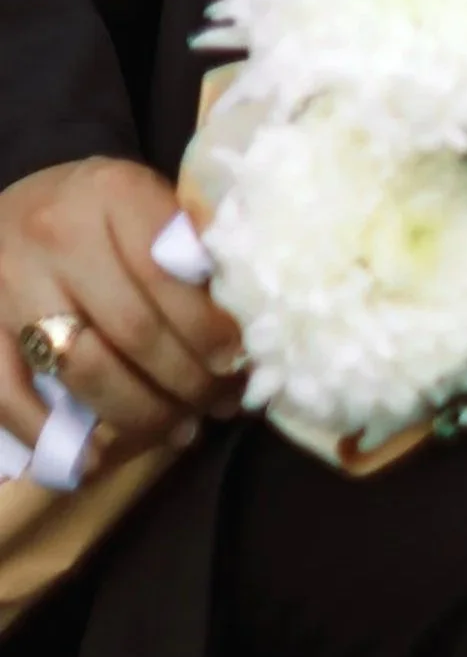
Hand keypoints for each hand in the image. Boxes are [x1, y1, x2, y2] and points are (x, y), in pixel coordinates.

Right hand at [0, 158, 243, 464]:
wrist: (10, 206)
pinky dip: (50, 437)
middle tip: (221, 404)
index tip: (239, 361)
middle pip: (134, 331)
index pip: (170, 275)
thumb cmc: (96, 210)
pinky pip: (9, 396)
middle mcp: (57, 235)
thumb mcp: (146, 199)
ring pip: (84, 370)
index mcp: (113, 193)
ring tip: (180, 431)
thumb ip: (189, 244)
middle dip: (187, 380)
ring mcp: (11, 285)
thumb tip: (253, 313)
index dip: (209, 329)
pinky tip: (92, 463)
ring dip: (140, 413)